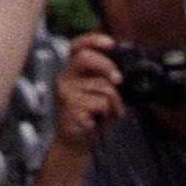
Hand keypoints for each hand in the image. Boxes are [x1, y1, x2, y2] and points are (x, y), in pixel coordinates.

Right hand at [53, 31, 123, 153]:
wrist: (75, 144)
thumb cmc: (90, 118)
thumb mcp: (97, 94)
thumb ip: (104, 80)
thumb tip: (121, 72)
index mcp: (71, 71)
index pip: (77, 46)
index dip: (93, 40)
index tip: (111, 43)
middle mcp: (64, 78)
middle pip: (86, 58)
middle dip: (107, 66)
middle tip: (118, 79)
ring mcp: (66, 92)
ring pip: (102, 86)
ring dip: (115, 102)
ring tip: (110, 113)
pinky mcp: (71, 108)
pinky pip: (102, 104)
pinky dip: (111, 113)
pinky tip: (102, 121)